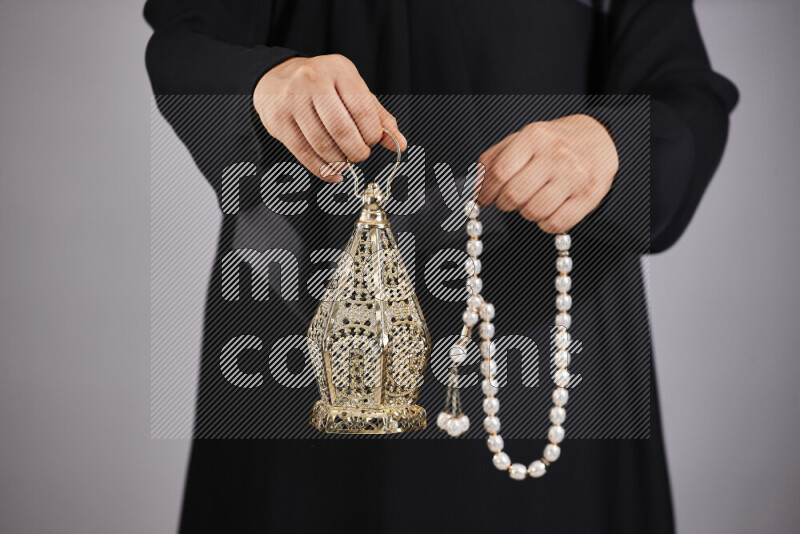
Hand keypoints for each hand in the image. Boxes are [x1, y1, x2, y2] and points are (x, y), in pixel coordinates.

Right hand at [253, 55, 406, 181]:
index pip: (362, 109)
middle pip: (341, 129)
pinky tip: (332, 172)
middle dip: (356, 151)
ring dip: (339, 162)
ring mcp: (292, 100)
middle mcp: (313, 80)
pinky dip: (322, 170)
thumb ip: (378, 117)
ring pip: (322, 144)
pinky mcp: (278, 120)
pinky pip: (304, 153)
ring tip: (344, 162)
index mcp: (339, 70)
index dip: (372, 134)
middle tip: (359, 156)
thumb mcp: (352, 91)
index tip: (372, 142)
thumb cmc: (322, 87)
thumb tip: (399, 143)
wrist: (275, 78)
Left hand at [477, 114, 618, 232]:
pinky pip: (556, 224)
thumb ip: (494, 159)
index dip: (486, 191)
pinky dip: (545, 223)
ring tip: (531, 202)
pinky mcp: (589, 196)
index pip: (499, 172)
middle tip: (508, 201)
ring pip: (534, 212)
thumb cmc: (554, 143)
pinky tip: (547, 211)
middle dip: (505, 203)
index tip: (483, 199)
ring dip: (526, 213)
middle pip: (514, 194)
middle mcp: (556, 155)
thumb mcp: (523, 139)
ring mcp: (575, 176)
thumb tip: (477, 187)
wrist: (600, 139)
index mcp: (535, 137)